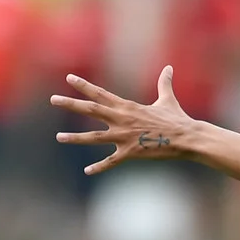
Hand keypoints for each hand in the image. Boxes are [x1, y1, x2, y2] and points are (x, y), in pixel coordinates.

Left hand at [52, 66, 196, 174]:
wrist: (186, 137)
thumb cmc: (176, 118)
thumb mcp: (167, 99)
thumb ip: (164, 84)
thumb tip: (169, 68)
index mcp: (127, 106)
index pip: (100, 93)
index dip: (84, 86)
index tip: (69, 79)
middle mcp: (122, 119)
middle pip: (91, 109)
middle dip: (71, 104)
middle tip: (53, 99)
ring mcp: (124, 137)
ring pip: (94, 137)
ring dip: (75, 138)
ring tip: (59, 137)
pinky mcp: (130, 153)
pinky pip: (111, 162)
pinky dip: (99, 167)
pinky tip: (87, 171)